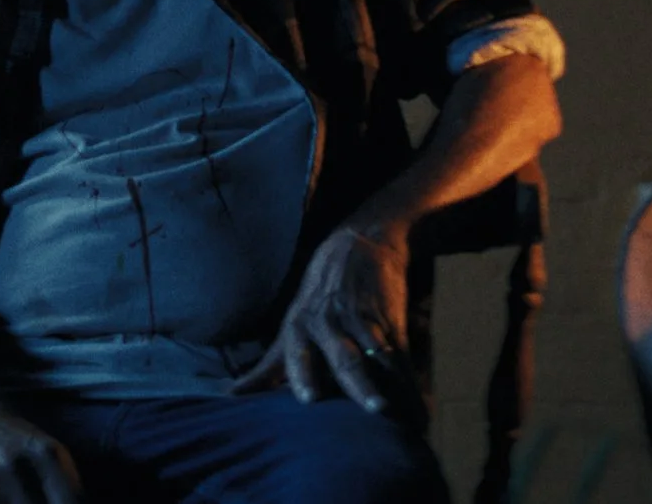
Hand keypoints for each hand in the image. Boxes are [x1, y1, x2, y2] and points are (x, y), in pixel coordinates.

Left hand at [233, 224, 412, 412]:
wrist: (359, 244)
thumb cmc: (319, 294)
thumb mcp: (291, 322)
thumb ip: (269, 364)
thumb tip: (235, 394)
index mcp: (300, 326)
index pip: (299, 353)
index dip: (302, 374)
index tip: (309, 399)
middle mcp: (330, 323)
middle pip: (343, 358)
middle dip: (355, 384)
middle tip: (366, 408)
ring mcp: (362, 319)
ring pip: (374, 356)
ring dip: (384, 384)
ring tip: (389, 409)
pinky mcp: (388, 318)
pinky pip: (398, 351)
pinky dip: (407, 378)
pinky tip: (416, 401)